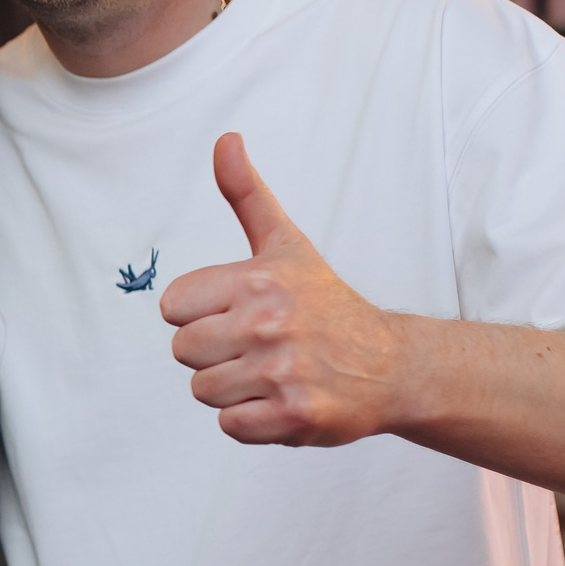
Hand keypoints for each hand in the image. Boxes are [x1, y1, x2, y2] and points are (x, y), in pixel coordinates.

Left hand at [158, 132, 409, 446]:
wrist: (391, 365)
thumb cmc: (327, 303)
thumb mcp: (285, 244)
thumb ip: (246, 194)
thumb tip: (225, 140)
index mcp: (258, 280)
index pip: (173, 308)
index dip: (199, 314)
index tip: (238, 312)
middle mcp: (268, 324)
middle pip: (183, 351)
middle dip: (214, 353)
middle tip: (258, 345)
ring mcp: (281, 372)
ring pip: (203, 390)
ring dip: (233, 388)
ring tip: (272, 372)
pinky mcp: (293, 416)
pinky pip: (230, 425)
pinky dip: (251, 419)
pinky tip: (281, 399)